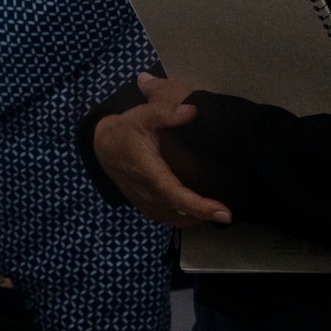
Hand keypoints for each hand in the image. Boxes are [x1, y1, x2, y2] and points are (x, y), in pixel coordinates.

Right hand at [93, 73, 233, 228]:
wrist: (102, 145)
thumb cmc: (125, 129)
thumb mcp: (141, 115)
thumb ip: (166, 112)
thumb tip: (192, 110)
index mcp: (149, 172)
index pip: (176, 195)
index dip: (200, 206)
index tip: (224, 212)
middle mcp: (147, 192)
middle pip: (180, 213)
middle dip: (205, 215)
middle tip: (228, 213)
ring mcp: (144, 202)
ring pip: (174, 219)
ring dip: (196, 219)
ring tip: (216, 213)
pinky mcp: (144, 205)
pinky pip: (167, 219)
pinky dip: (184, 219)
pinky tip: (196, 214)